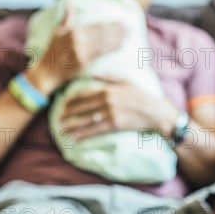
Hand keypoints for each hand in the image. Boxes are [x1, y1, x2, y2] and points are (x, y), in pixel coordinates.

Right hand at [26, 4, 126, 94]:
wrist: (47, 71)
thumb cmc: (53, 51)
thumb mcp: (58, 32)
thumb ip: (67, 18)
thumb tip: (70, 3)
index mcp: (73, 31)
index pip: (96, 25)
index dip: (110, 23)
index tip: (121, 21)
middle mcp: (78, 39)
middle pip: (103, 33)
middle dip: (117, 30)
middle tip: (130, 27)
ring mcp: (81, 51)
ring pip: (104, 43)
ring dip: (118, 39)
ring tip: (128, 35)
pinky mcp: (84, 61)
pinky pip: (101, 53)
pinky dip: (112, 49)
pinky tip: (120, 46)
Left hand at [60, 76, 179, 141]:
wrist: (156, 112)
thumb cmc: (142, 95)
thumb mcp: (127, 82)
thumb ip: (109, 77)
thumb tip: (92, 74)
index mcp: (108, 89)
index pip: (84, 94)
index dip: (72, 100)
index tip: (63, 104)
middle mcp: (107, 101)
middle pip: (83, 108)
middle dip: (69, 114)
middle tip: (58, 118)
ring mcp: (110, 114)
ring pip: (87, 120)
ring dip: (73, 126)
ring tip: (62, 130)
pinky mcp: (115, 126)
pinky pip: (96, 131)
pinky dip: (84, 135)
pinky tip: (76, 139)